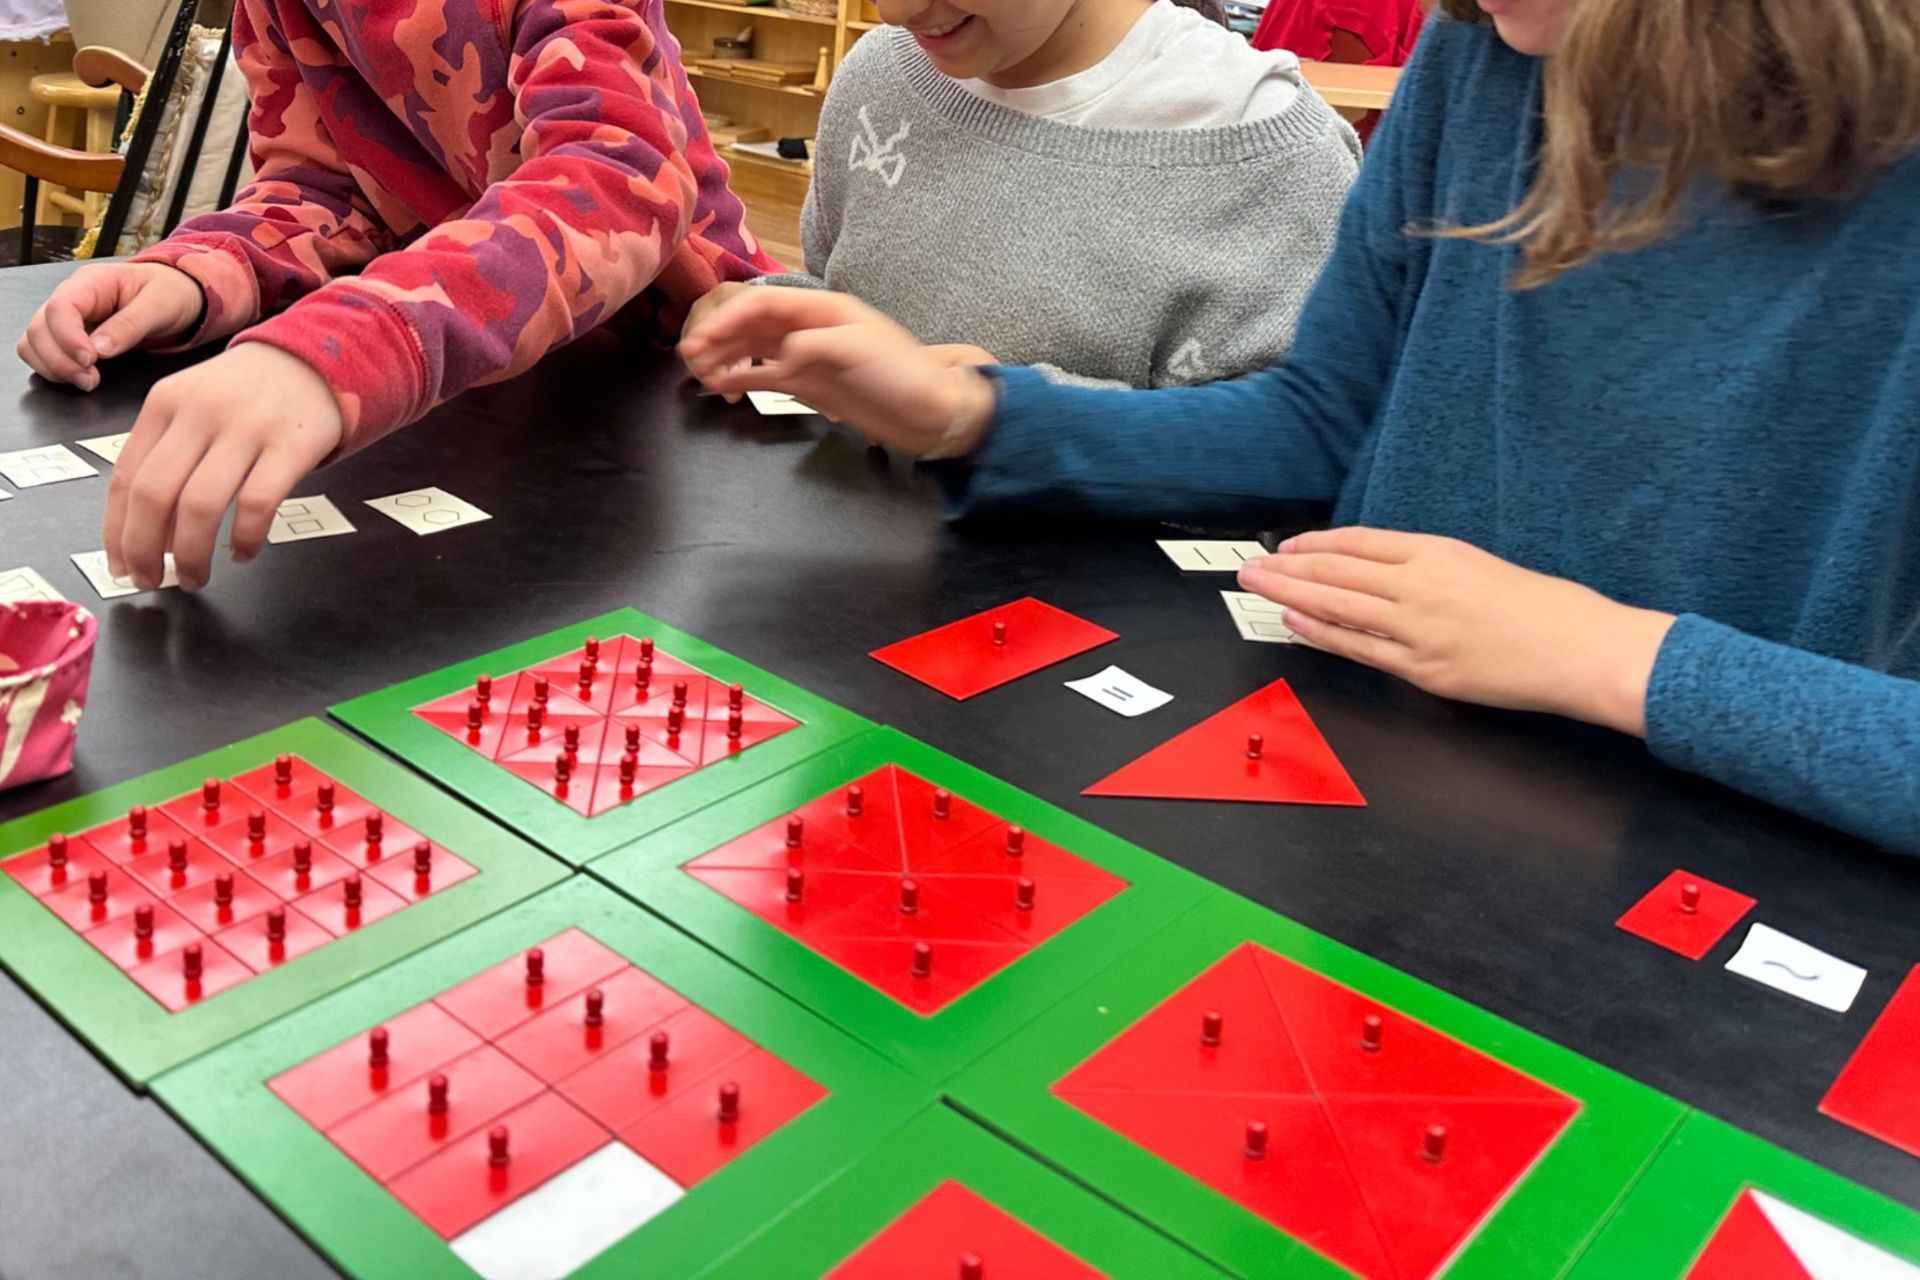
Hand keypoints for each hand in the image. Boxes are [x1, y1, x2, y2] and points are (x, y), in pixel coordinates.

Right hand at [18, 263, 203, 390]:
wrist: (180, 296)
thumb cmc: (170, 292)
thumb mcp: (160, 304)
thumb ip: (129, 326)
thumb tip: (100, 350)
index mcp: (91, 282)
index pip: (59, 307)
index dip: (68, 337)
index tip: (90, 360)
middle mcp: (72, 298)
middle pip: (39, 328)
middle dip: (59, 359)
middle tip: (90, 379)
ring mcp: (68, 318)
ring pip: (35, 342)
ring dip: (54, 367)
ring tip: (88, 381)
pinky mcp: (71, 336)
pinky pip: (45, 352)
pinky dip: (54, 369)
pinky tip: (80, 376)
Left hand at [106, 343, 344, 591]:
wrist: (315, 359)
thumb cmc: (248, 396)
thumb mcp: (193, 407)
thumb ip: (167, 455)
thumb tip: (147, 531)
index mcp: (165, 404)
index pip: (125, 478)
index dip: (117, 531)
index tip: (121, 565)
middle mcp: (201, 414)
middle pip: (155, 495)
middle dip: (146, 550)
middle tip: (152, 580)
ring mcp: (247, 429)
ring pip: (201, 506)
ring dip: (191, 555)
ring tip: (194, 576)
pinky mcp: (291, 446)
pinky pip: (258, 505)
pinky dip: (246, 539)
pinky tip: (243, 553)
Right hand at [679, 286, 995, 457]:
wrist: (930, 412)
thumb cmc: (901, 374)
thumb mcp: (857, 349)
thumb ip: (810, 345)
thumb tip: (777, 359)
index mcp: (820, 309)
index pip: (761, 304)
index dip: (727, 319)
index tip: (701, 340)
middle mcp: (807, 328)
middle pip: (750, 325)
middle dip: (718, 337)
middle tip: (688, 359)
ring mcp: (805, 357)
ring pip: (752, 350)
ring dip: (724, 357)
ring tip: (699, 374)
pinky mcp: (808, 385)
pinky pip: (764, 376)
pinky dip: (741, 379)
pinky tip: (721, 386)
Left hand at [1238, 528, 1676, 736]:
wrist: (1579, 647)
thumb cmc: (1544, 608)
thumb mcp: (1481, 566)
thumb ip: (1431, 569)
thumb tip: (1382, 576)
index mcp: (1438, 553)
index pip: (1359, 543)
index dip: (1317, 544)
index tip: (1289, 546)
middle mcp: (1420, 585)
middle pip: (1337, 571)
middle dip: (1287, 567)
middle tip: (1251, 565)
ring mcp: (1418, 628)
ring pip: (1339, 605)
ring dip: (1291, 594)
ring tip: (1259, 587)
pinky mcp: (1423, 668)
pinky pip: (1360, 647)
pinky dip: (1322, 633)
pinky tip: (1295, 622)